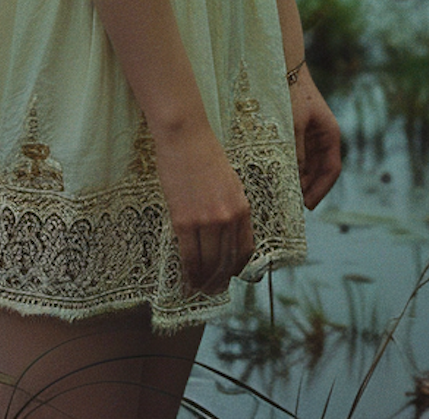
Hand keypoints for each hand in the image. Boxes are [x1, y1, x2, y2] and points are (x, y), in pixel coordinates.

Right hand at [153, 121, 253, 294]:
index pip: (245, 250)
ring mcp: (206, 221)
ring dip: (202, 281)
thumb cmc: (205, 155)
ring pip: (207, 263)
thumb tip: (226, 234)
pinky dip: (188, 271)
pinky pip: (188, 255)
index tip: (229, 276)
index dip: (236, 269)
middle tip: (211, 291)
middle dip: (219, 280)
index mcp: (242, 208)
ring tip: (197, 289)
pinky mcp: (183, 220)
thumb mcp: (229, 183)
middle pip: (226, 261)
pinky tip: (185, 279)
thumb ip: (231, 208)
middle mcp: (228, 218)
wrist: (185, 137)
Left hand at [291, 73, 341, 208]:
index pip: (331, 170)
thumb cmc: (290, 93)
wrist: (280, 67)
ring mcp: (309, 135)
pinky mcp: (295, 132)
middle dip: (307, 189)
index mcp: (329, 134)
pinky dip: (288, 168)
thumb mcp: (293, 124)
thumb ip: (295, 152)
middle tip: (290, 206)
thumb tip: (294, 180)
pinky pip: (295, 157)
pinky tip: (274, 177)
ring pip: (306, 166)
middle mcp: (322, 137)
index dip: (321, 190)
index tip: (307, 206)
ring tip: (281, 196)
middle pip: (319, 171)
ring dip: (297, 180)